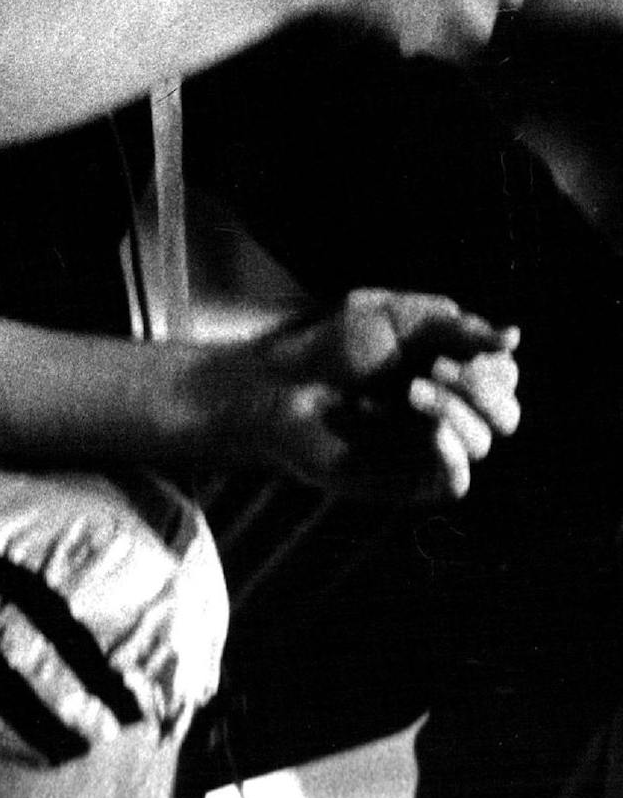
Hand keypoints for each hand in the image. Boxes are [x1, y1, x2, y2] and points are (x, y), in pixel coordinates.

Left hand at [232, 288, 520, 502]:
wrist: (281, 383)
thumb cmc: (333, 346)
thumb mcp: (395, 316)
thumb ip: (455, 326)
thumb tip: (516, 337)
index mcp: (451, 370)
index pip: (504, 375)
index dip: (494, 362)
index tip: (457, 347)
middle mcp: (448, 411)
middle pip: (507, 414)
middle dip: (481, 388)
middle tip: (439, 367)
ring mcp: (429, 448)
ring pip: (483, 443)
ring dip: (455, 409)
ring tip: (411, 390)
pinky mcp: (409, 480)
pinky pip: (456, 481)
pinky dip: (453, 453)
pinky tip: (432, 430)